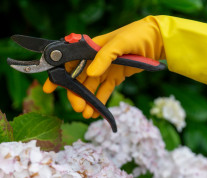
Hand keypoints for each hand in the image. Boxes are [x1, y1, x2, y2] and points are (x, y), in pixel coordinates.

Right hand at [44, 16, 206, 117]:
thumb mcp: (120, 43)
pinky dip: (98, 102)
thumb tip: (91, 73)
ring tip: (85, 113)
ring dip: (86, 100)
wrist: (158, 40)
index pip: (69, 63)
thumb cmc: (137, 35)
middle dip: (75, 94)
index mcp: (91, 48)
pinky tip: (94, 112)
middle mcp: (94, 59)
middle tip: (77, 107)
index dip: (58, 75)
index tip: (48, 88)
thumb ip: (104, 57)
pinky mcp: (115, 77)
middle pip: (78, 79)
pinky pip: (103, 91)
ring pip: (90, 88)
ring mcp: (105, 68)